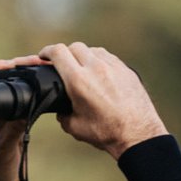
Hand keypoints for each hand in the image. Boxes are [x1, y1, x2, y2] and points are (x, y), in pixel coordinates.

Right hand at [36, 42, 167, 158]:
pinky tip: (99, 75)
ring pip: (93, 50)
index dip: (47, 51)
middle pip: (75, 47)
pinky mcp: (126, 69)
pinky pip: (108, 58)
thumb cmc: (105, 133)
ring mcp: (113, 66)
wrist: (137, 134)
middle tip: (62, 64)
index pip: (58, 53)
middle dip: (65, 54)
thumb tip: (60, 110)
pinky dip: (99, 62)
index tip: (43, 55)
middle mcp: (95, 68)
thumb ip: (62, 115)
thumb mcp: (75, 127)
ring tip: (82, 69)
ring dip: (83, 56)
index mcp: (78, 81)